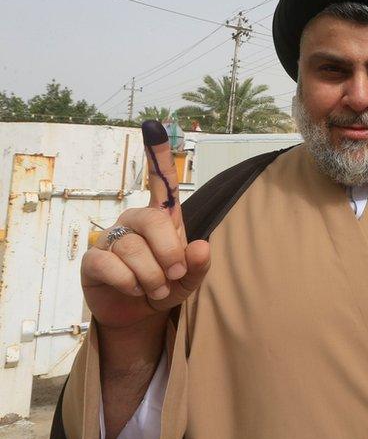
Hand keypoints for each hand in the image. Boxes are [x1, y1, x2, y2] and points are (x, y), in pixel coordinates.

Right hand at [81, 121, 210, 335]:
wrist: (137, 313)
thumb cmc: (165, 286)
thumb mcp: (189, 279)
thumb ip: (199, 265)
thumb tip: (202, 246)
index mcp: (162, 220)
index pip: (162, 183)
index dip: (158, 155)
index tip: (153, 125)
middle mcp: (134, 221)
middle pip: (153, 220)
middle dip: (170, 253)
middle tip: (174, 275)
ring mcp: (111, 238)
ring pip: (134, 249)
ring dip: (151, 277)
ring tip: (155, 289)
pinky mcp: (93, 260)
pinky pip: (110, 265)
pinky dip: (129, 282)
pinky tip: (133, 288)